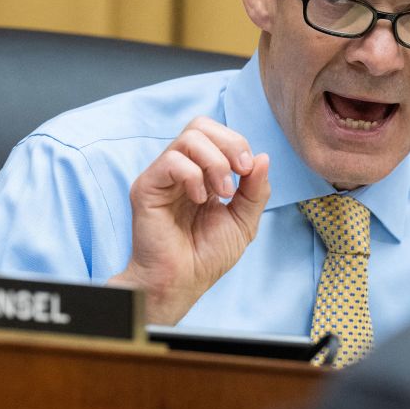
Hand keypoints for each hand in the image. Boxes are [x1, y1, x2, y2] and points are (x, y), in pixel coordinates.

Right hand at [108, 117, 269, 323]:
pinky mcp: (146, 187)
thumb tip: (263, 156)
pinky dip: (193, 176)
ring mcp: (162, 177)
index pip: (217, 134)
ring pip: (188, 138)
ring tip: (222, 193)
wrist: (181, 283)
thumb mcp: (244, 221)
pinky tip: (199, 199)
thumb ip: (256, 190)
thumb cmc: (206, 257)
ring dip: (215, 162)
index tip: (249, 172)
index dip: (237, 144)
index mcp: (201, 173)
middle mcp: (180, 170)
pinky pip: (171, 160)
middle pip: (200, 125)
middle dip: (229, 144)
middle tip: (240, 174)